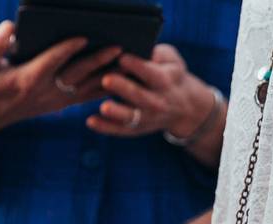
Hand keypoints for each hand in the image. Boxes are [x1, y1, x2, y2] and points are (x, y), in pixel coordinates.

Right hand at [0, 21, 121, 131]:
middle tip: (118, 47)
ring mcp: (54, 100)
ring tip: (130, 62)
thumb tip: (11, 27)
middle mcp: (44, 92)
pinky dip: (105, 87)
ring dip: (109, 76)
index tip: (83, 35)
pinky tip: (123, 78)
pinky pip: (87, 96)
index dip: (66, 48)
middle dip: (98, 61)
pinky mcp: (60, 103)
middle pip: (76, 75)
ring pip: (87, 88)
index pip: (50, 62)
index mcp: (25, 79)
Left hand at [87, 44, 216, 139]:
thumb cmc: (169, 73)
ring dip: (116, 112)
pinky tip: (90, 121)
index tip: (123, 57)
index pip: (152, 73)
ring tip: (103, 107)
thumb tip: (141, 45)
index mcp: (166, 81)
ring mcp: (146, 117)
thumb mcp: (171, 60)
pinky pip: (119, 130)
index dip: (138, 66)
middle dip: (123, 88)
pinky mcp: (136, 129)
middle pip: (139, 95)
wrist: (183, 107)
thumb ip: (158, 53)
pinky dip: (105, 127)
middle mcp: (157, 101)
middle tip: (106, 79)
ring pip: (130, 117)